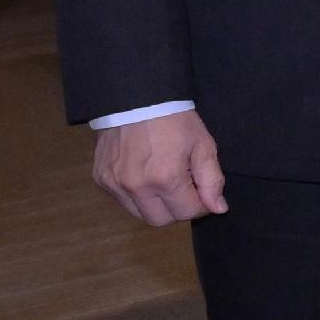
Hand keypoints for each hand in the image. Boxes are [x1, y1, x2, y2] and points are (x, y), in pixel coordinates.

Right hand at [94, 110, 226, 226]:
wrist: (136, 98)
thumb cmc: (173, 120)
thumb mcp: (203, 145)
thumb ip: (212, 180)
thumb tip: (218, 209)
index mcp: (165, 178)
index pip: (187, 213)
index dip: (200, 205)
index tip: (202, 192)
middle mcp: (136, 186)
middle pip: (161, 221)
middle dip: (176, 209)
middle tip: (183, 189)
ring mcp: (115, 184)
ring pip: (139, 214)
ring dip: (155, 205)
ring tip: (163, 181)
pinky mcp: (101, 179)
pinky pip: (122, 201)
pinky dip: (135, 196)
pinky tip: (144, 176)